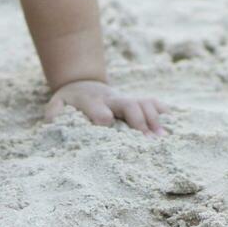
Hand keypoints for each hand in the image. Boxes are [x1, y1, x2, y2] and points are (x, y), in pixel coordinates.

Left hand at [44, 80, 167, 136]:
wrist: (83, 85)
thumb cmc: (70, 103)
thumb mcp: (56, 106)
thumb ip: (55, 115)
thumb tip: (54, 124)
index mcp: (91, 103)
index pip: (99, 111)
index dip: (104, 118)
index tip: (110, 127)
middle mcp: (111, 100)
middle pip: (129, 104)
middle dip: (139, 121)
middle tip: (149, 141)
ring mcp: (125, 99)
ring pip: (143, 102)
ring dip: (154, 119)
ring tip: (163, 139)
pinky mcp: (135, 101)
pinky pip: (152, 102)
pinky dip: (163, 110)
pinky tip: (173, 123)